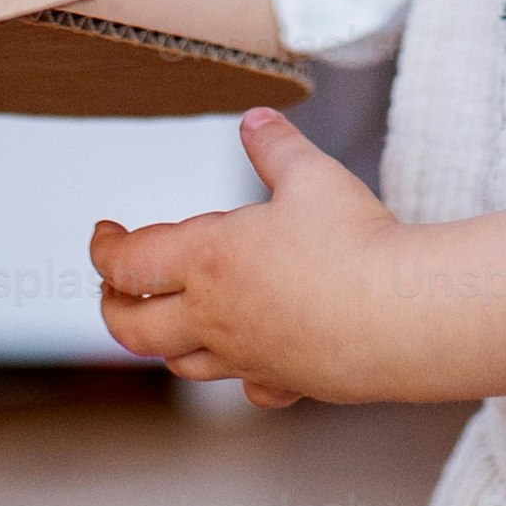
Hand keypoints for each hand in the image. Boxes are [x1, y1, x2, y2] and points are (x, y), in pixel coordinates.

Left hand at [89, 107, 395, 406]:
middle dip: (113, 307)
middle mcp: (215, 317)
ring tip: (169, 322)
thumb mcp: (312, 176)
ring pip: (181, 364)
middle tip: (114, 287)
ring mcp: (248, 357)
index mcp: (207, 260)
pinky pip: (249, 387)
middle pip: (132, 329)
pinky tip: (250, 363)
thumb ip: (276, 146)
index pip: (128, 263)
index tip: (104, 232)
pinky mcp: (287, 382)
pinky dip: (239, 376)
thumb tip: (255, 118)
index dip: (105, 248)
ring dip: (164, 344)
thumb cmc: (353, 241)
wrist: (402, 315)